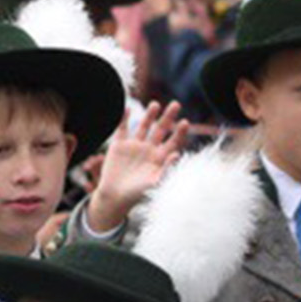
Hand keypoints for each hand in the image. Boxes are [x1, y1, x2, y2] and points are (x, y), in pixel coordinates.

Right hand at [83, 100, 191, 233]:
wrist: (114, 197)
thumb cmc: (137, 194)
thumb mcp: (155, 183)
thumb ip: (167, 169)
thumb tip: (177, 154)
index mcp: (160, 158)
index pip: (173, 142)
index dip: (179, 133)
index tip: (185, 123)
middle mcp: (149, 150)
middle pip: (161, 129)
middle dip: (168, 117)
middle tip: (176, 104)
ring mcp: (134, 146)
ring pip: (144, 126)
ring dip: (149, 115)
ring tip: (155, 104)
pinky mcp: (119, 145)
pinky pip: (122, 129)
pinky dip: (123, 119)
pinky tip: (127, 109)